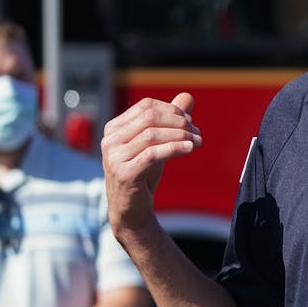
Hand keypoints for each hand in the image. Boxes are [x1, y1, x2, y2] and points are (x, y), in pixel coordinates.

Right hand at [101, 93, 200, 236]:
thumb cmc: (143, 174)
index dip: (171, 110)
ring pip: (152, 135)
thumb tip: (187, 96)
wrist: (132, 210)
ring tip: (197, 141)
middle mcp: (110, 140)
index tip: (190, 121)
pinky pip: (153, 154)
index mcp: (115, 128)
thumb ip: (170, 120)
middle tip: (196, 131)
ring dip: (180, 135)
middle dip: (178, 122)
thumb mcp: (157, 144)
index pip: (146, 106)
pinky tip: (190, 149)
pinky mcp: (124, 173)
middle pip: (150, 118)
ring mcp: (114, 157)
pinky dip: (174, 148)